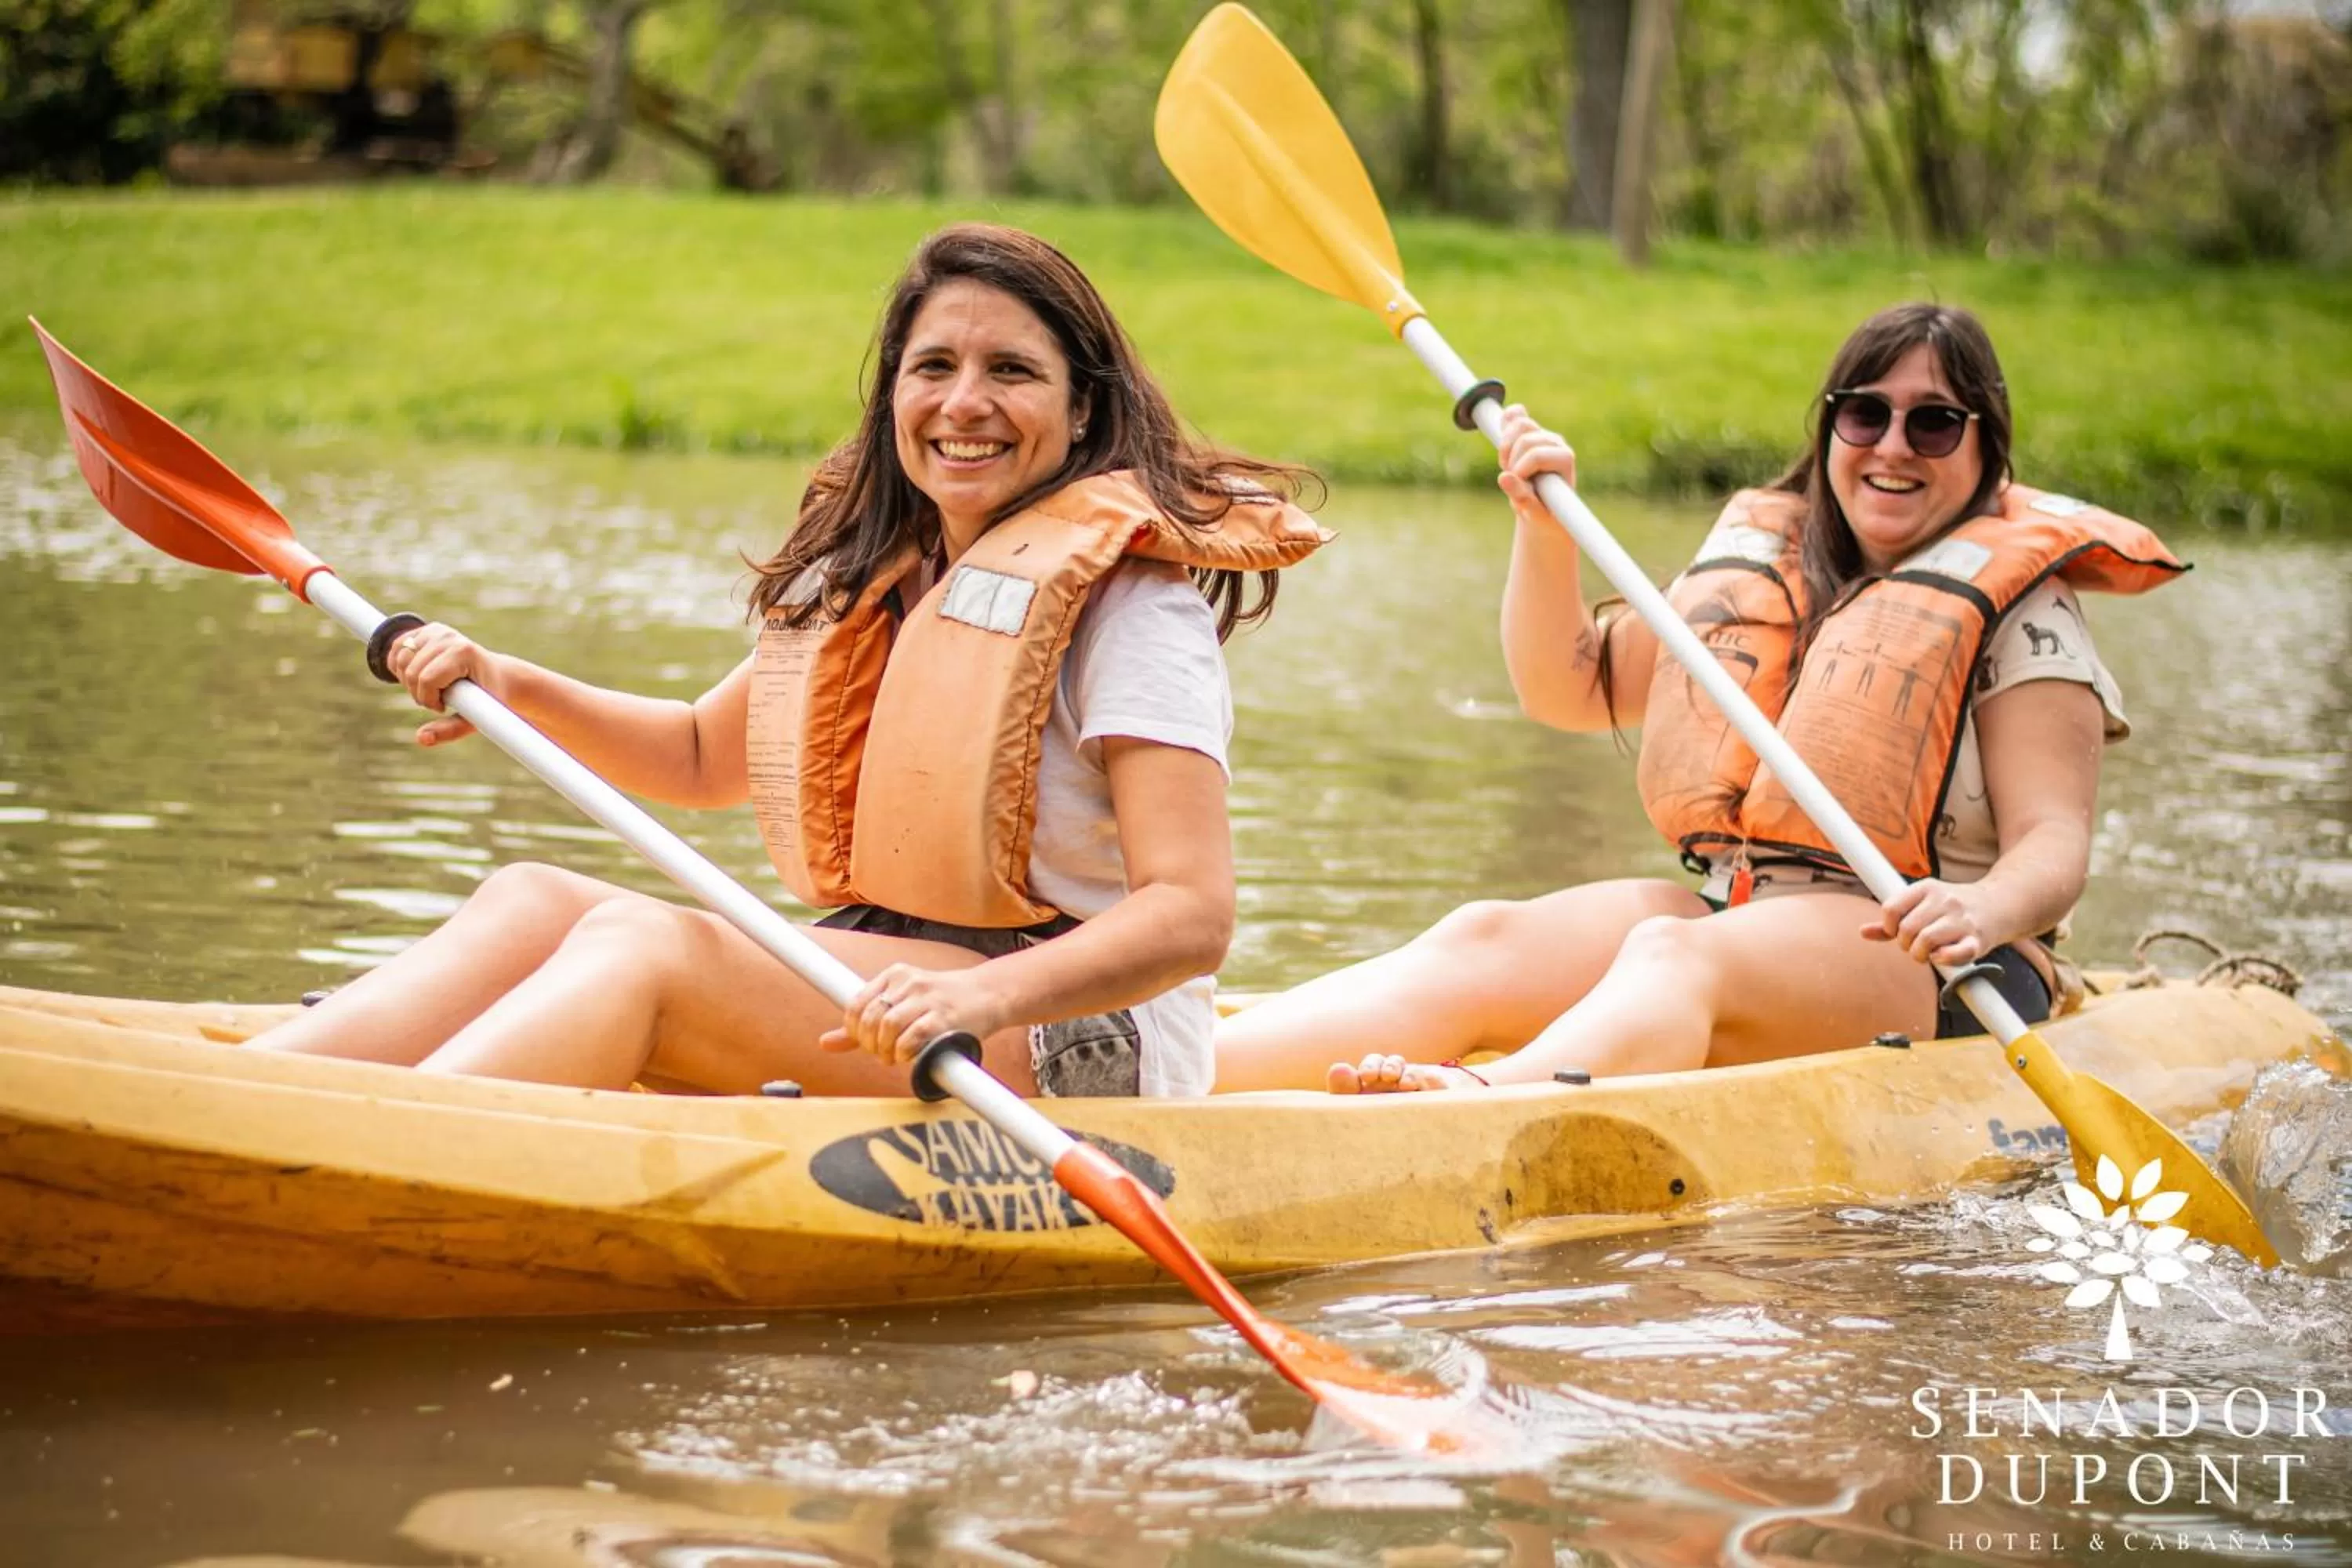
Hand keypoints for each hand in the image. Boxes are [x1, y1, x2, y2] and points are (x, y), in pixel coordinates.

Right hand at [383, 622, 499, 746]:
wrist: (500, 677)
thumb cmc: (491, 700)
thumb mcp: (475, 720)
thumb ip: (448, 731)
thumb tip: (421, 739)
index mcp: (464, 652)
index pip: (426, 679)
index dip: (428, 700)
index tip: (444, 707)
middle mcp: (448, 636)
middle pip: (411, 671)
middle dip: (418, 693)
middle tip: (437, 700)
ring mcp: (437, 630)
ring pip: (400, 659)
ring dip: (407, 681)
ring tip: (429, 689)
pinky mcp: (428, 629)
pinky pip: (397, 646)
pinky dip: (398, 666)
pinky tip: (414, 677)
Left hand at [822, 962, 1010, 1065]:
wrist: (987, 996)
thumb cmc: (941, 1004)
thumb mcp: (900, 1005)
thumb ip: (863, 1025)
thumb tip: (824, 1043)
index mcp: (894, 975)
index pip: (856, 1004)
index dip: (854, 1031)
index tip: (866, 1043)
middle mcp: (908, 982)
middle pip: (870, 1018)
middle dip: (869, 1043)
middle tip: (880, 1054)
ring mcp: (927, 998)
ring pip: (888, 1026)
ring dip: (885, 1049)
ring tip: (893, 1057)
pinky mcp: (944, 1016)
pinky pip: (913, 1036)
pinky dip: (904, 1051)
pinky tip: (907, 1056)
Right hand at [1494, 404, 1576, 529]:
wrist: (1543, 509)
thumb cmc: (1543, 513)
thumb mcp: (1533, 512)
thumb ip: (1522, 497)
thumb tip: (1504, 478)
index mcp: (1565, 459)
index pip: (1536, 455)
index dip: (1520, 470)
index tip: (1518, 489)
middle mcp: (1557, 443)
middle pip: (1526, 439)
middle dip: (1512, 460)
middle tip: (1512, 479)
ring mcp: (1544, 434)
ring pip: (1519, 424)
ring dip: (1506, 447)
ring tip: (1508, 466)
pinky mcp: (1531, 430)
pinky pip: (1515, 414)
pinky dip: (1505, 421)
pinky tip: (1501, 434)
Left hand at [1865, 879, 1996, 966]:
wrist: (1998, 905)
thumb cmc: (1951, 908)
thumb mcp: (1921, 904)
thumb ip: (1893, 919)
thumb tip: (1863, 932)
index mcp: (1926, 888)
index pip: (1891, 908)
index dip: (1888, 926)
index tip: (1897, 931)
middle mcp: (1944, 900)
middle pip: (1906, 929)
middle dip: (1905, 944)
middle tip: (1915, 945)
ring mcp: (1962, 919)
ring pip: (1926, 941)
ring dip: (1920, 954)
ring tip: (1927, 953)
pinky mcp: (1978, 939)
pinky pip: (1956, 953)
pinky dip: (1943, 959)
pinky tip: (1942, 956)